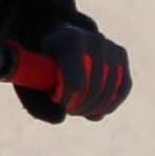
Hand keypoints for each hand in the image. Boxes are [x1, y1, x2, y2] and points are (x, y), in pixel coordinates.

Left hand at [13, 22, 131, 124]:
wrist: (58, 37)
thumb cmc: (42, 62)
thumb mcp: (31, 80)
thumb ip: (39, 103)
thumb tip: (62, 118)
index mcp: (70, 41)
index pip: (77, 84)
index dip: (68, 100)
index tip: (58, 100)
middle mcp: (94, 40)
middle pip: (93, 91)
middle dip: (80, 106)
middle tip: (69, 108)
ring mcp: (110, 46)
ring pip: (109, 92)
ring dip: (93, 108)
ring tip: (80, 109)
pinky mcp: (121, 55)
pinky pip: (123, 88)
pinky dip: (110, 104)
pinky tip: (96, 110)